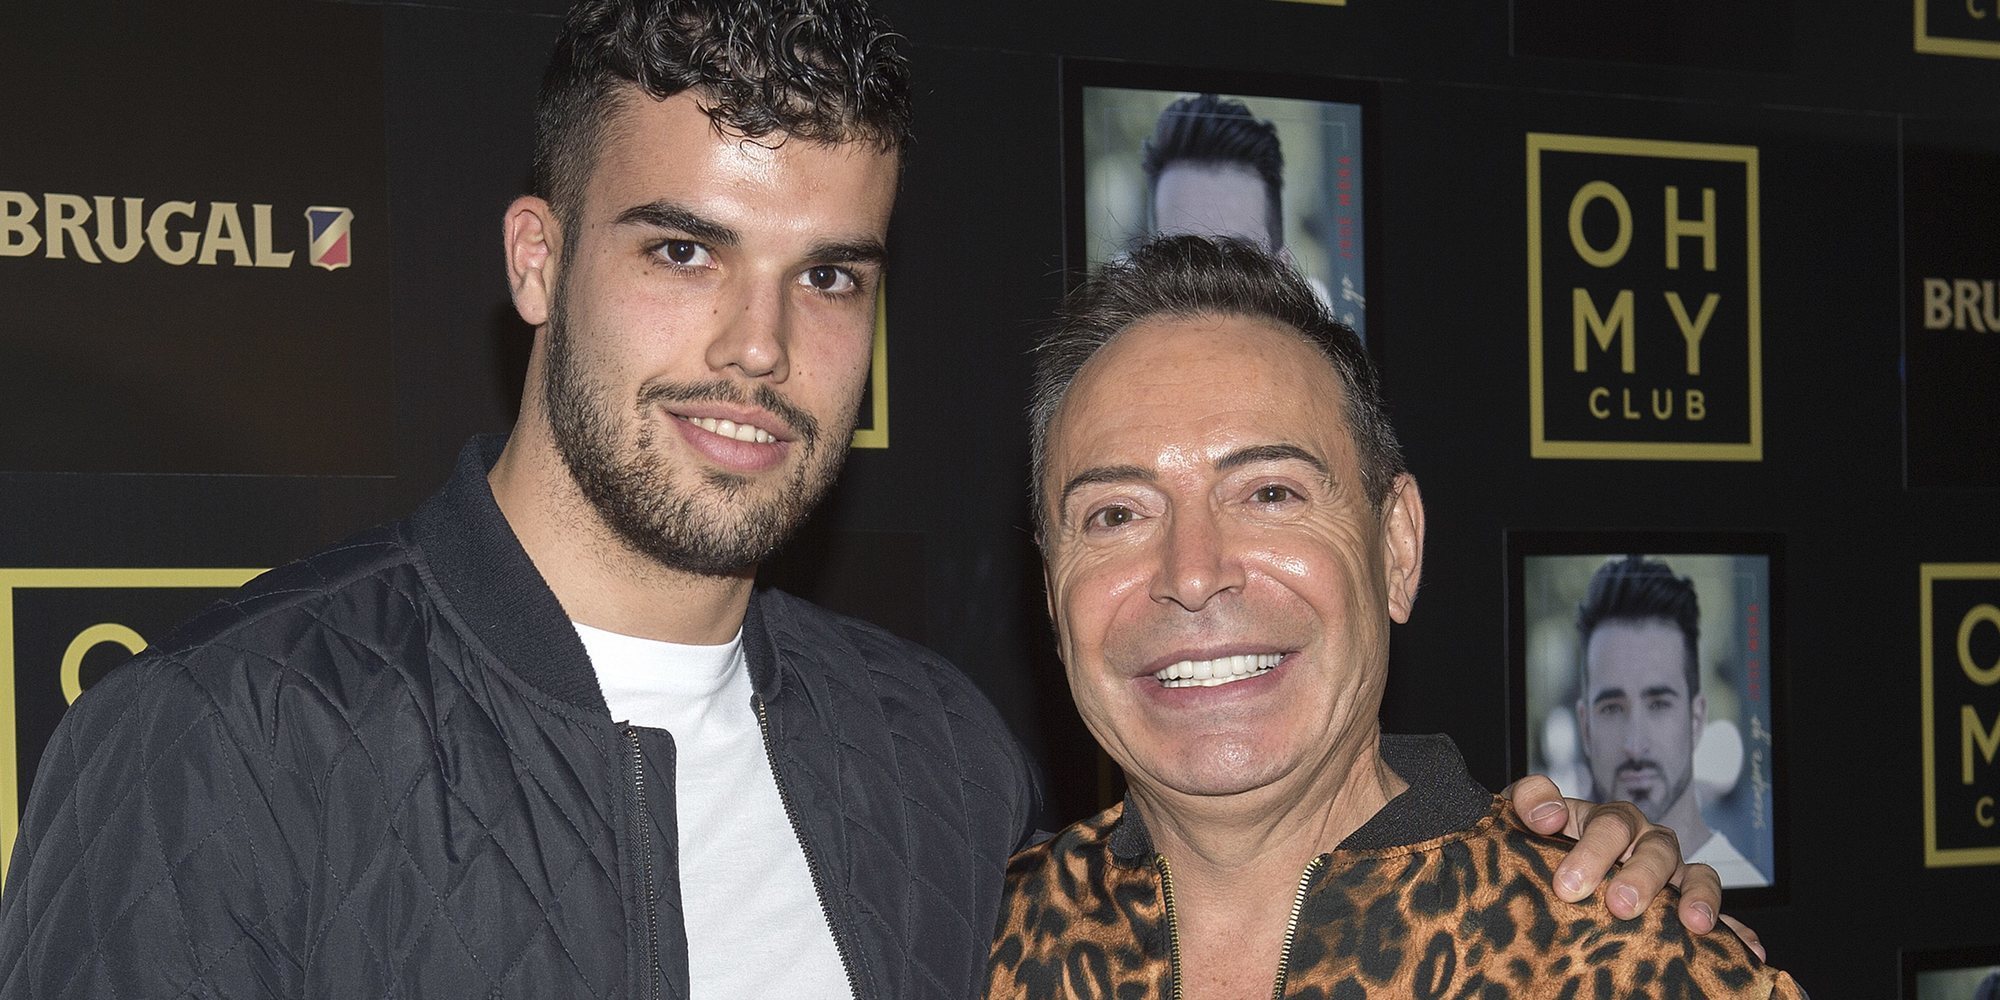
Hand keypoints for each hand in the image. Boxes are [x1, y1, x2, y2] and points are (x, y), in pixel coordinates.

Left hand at [1503, 774, 1759, 957]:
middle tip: (1619, 905)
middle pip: (1655, 851)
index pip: (1609, 824)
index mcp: (1610, 820)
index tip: (1567, 885)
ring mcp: (1672, 875)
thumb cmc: (1544, 841)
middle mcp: (1646, 843)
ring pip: (1695, 876)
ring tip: (1694, 923)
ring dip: (1699, 897)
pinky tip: (1750, 952)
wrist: (1551, 866)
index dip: (1592, 850)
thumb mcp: (1528, 814)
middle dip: (1641, 877)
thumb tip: (1546, 814)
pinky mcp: (1687, 907)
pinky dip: (1737, 932)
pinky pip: (1724, 918)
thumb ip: (1530, 800)